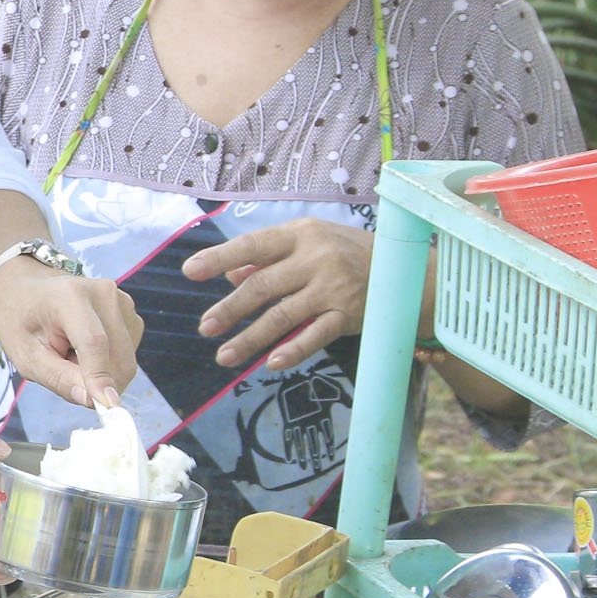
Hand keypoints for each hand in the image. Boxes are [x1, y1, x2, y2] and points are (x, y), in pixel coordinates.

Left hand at [0, 259, 140, 408]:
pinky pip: (127, 355)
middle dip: (97, 382)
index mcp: (69, 296)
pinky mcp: (131, 314)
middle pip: (117, 357)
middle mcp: (104, 294)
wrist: (29, 290)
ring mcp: (122, 302)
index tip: (107, 408)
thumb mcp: (26, 355)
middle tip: (63, 370)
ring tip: (71, 355)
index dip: (101, 377)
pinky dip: (108, 364)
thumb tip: (93, 401)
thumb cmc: (22, 322)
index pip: (94, 342)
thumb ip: (58, 378)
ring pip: (126, 361)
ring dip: (102, 373)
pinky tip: (84, 350)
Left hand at [184, 218, 371, 370]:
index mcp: (299, 234)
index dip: (219, 258)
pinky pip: (316, 335)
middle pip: (262, 286)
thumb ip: (269, 258)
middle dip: (230, 310)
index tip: (190, 271)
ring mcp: (332, 288)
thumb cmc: (346, 252)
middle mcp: (315, 258)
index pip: (252, 245)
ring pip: (283, 315)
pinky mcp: (348, 315)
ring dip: (251, 338)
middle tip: (205, 327)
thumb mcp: (308, 242)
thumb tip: (230, 274)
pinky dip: (293, 350)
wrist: (406, 269)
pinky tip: (271, 363)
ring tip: (224, 356)